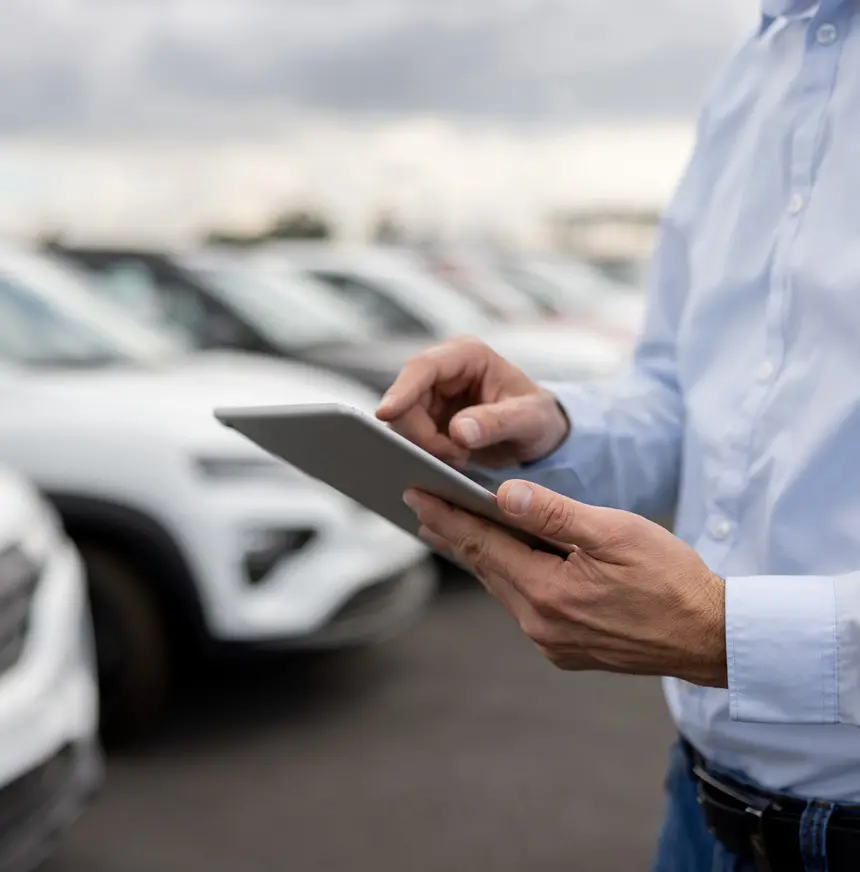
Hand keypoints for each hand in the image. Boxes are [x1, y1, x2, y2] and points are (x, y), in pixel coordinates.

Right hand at [375, 336, 568, 468]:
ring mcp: (432, 395)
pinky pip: (410, 437)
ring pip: (403, 422)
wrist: (537, 435)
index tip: (385, 413)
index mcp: (468, 355)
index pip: (423, 367)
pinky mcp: (427, 418)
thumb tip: (458, 431)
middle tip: (455, 457)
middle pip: (406, 400)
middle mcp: (443, 370)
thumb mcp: (529, 420)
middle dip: (422, 434)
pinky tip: (451, 462)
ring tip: (461, 459)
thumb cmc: (538, 418)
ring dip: (425, 447)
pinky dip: (426, 454)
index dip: (401, 390)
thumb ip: (497, 423)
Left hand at [403, 481, 726, 687]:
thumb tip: (502, 495)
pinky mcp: (567, 651)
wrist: (710, 637)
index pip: (481, 545)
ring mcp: (552, 643)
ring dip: (478, 556)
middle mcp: (540, 624)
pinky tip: (505, 561)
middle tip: (421, 505)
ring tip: (451, 528)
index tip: (414, 494)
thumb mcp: (614, 533)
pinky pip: (524, 606)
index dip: (445, 516)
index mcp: (548, 592)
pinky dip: (508, 577)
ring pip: (502, 588)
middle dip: (452, 534)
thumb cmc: (669, 578)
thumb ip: (553, 514)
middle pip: (484, 568)